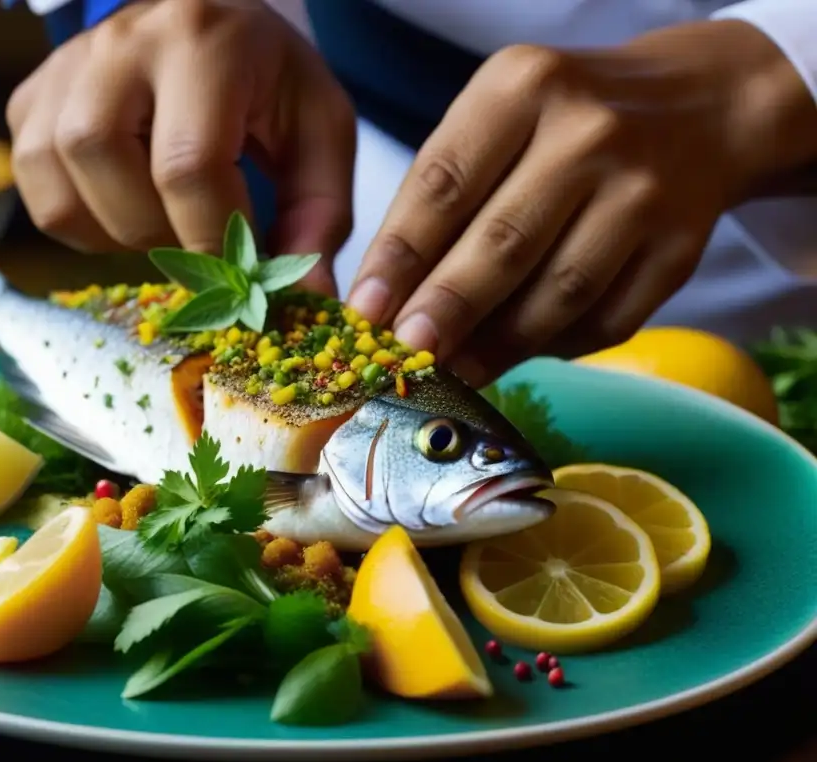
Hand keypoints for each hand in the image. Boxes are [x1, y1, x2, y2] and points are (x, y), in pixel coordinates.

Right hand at [7, 0, 355, 294]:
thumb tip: (308, 296)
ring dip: (116, 230)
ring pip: (57, 177)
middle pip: (104, 158)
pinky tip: (127, 207)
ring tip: (165, 221)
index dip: (210, 240)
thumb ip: (320, 213)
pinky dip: (81, 223)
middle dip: (159, 232)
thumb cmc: (270, 81)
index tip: (238, 273)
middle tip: (201, 240)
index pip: (186, 162)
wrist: (214, 27)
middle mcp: (120, 43)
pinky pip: (36, 189)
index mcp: (203, 40)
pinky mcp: (32, 99)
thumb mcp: (321, 132)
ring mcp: (65, 69)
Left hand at [348, 20, 816, 383]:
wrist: (699, 110)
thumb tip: (391, 299)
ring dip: (496, 346)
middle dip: (446, 310)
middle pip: (503, 243)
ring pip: (558, 294)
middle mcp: (590, 133)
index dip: (400, 257)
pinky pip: (604, 320)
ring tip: (453, 370)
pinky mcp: (680, 249)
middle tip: (406, 354)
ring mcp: (643, 192)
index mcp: (524, 88)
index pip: (445, 183)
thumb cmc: (565, 121)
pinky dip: (553, 347)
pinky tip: (517, 352)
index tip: (365, 311)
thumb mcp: (499, 119)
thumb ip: (444, 196)